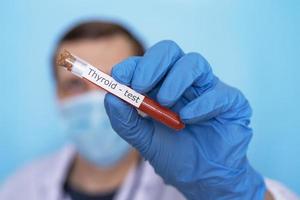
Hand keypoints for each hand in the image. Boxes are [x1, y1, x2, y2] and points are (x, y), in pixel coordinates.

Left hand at [104, 40, 265, 198]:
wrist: (203, 179)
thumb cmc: (174, 156)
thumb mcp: (144, 141)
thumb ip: (126, 121)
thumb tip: (110, 97)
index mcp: (162, 87)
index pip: (146, 63)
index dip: (131, 66)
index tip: (118, 77)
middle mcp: (184, 82)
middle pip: (169, 51)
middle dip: (152, 64)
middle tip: (140, 85)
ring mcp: (208, 89)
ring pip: (194, 62)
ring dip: (175, 80)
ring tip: (166, 103)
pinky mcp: (231, 101)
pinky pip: (219, 92)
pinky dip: (201, 103)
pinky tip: (189, 118)